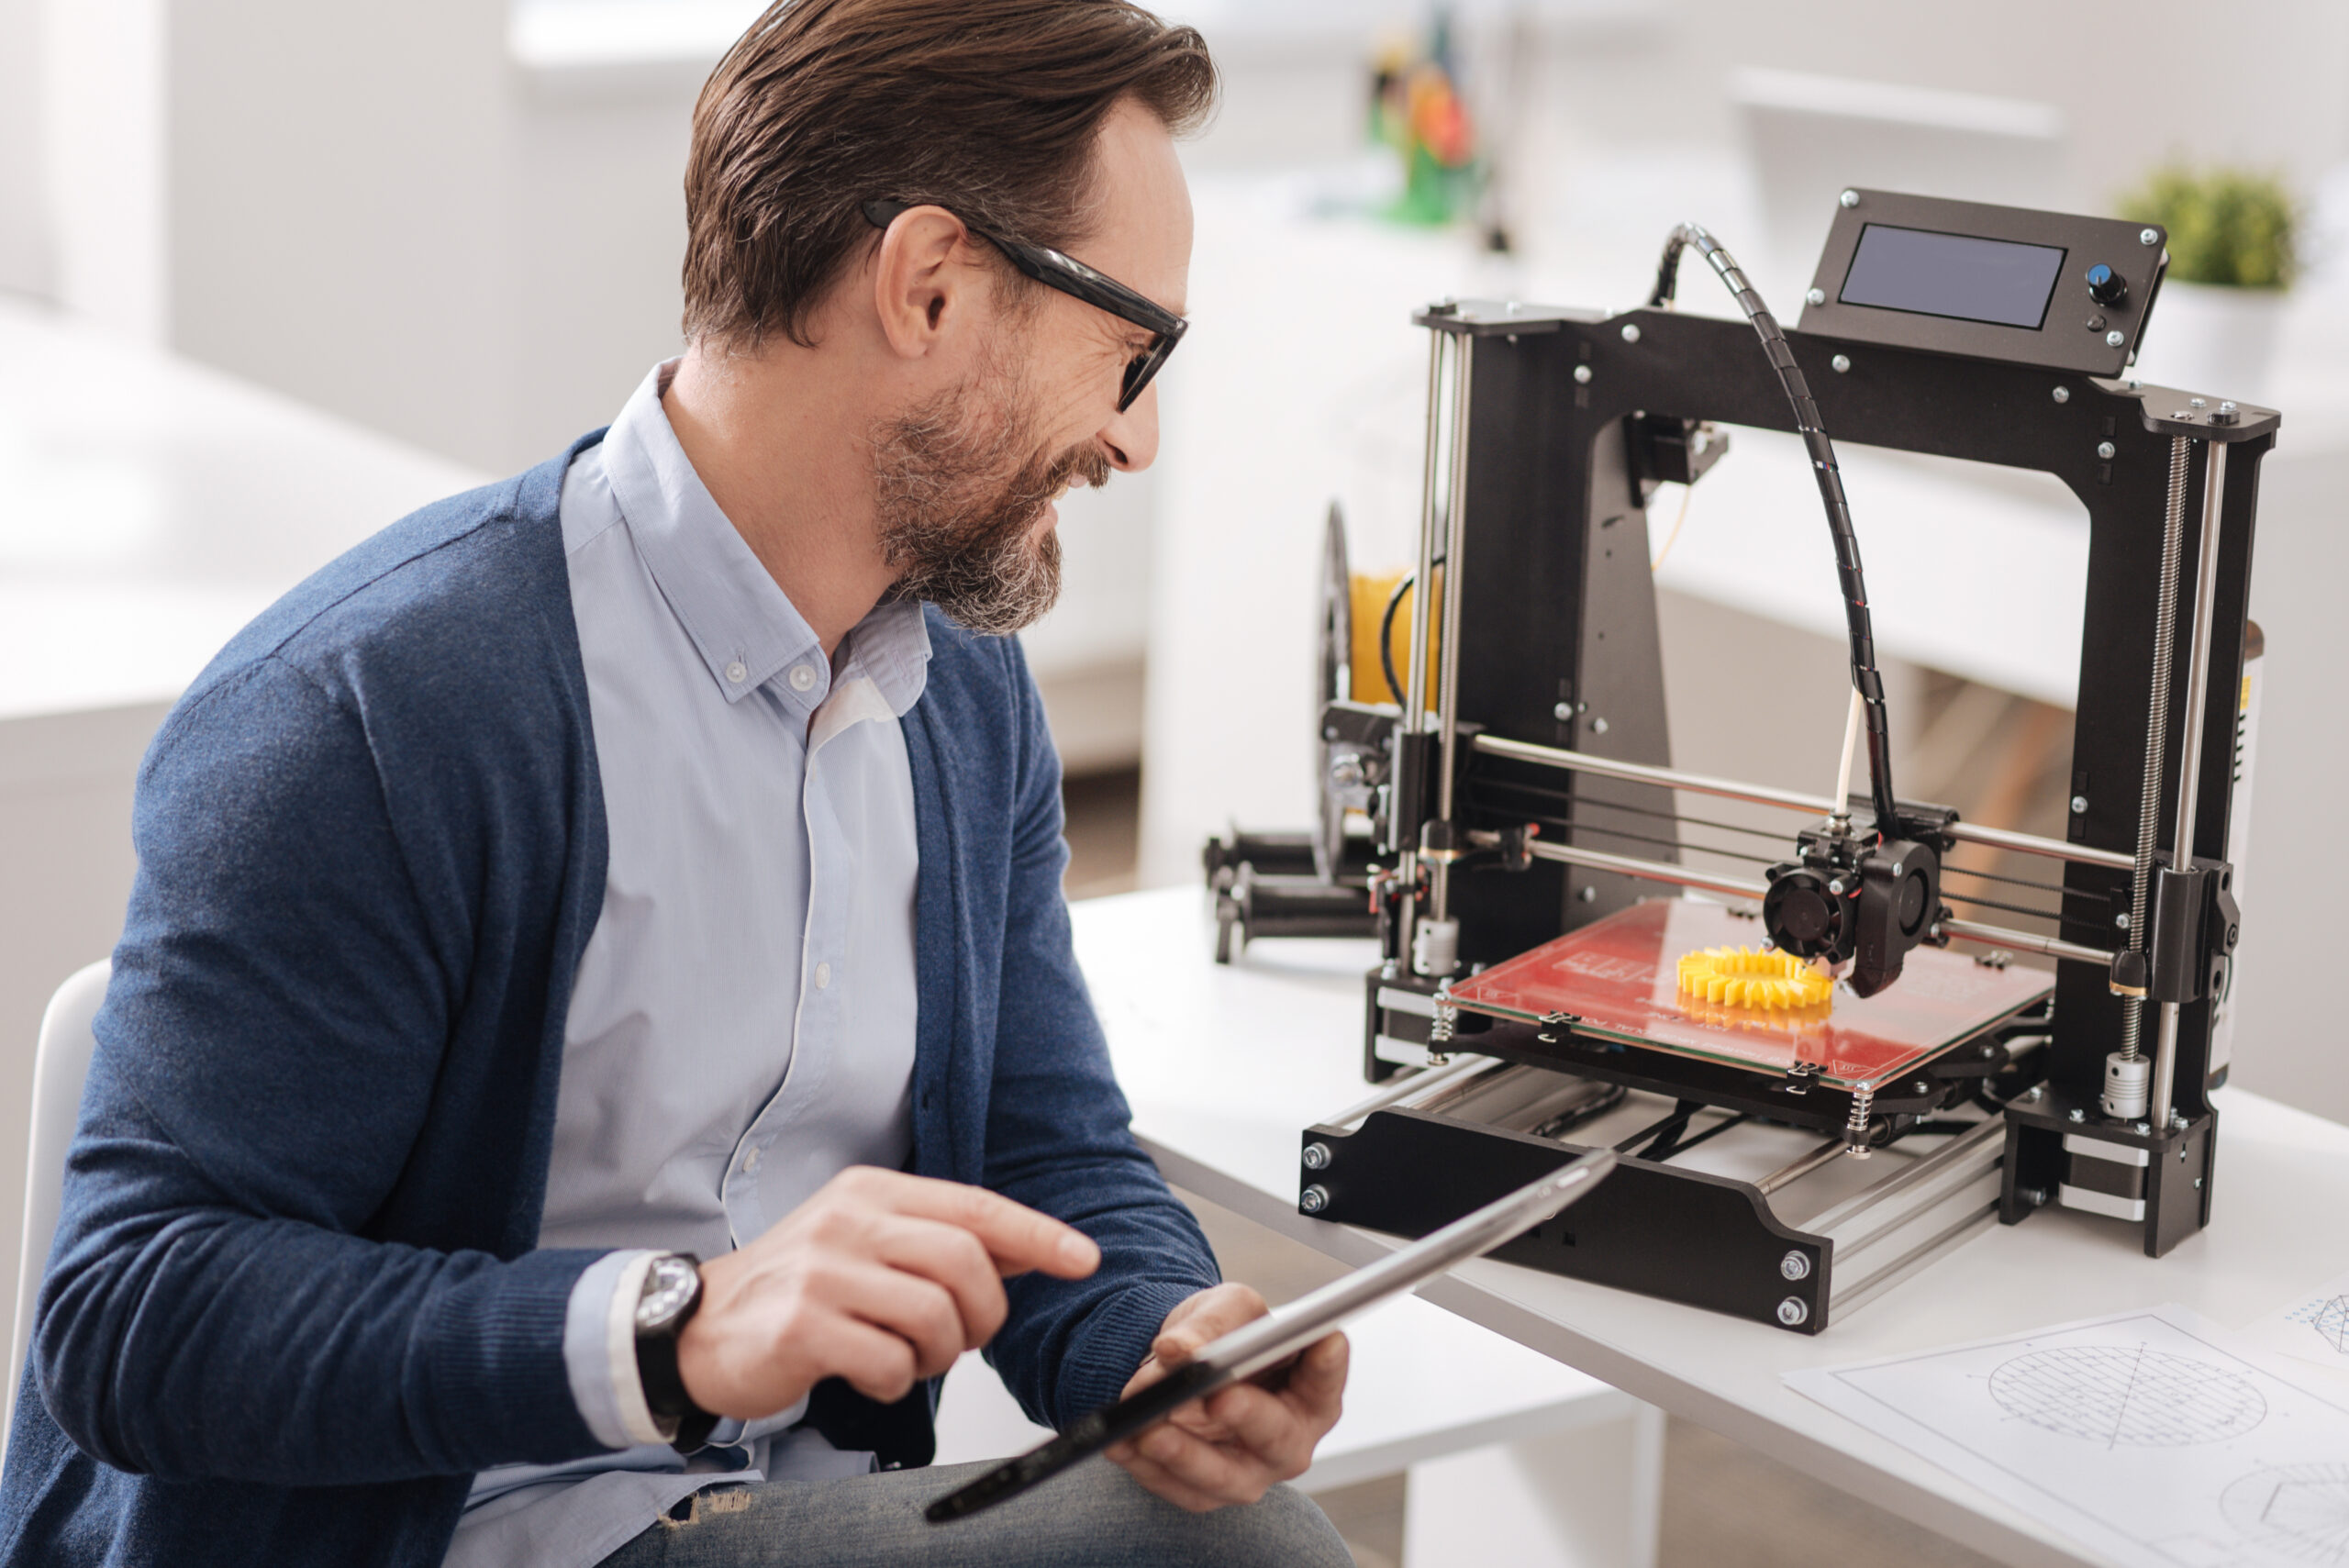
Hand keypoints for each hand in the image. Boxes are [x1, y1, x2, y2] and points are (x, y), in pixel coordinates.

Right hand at [676, 1166, 1099, 1417]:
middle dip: (983, 1314)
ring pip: (934, 1316)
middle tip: (962, 1337)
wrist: (701, 1325)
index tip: (1083, 1258)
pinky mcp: (802, 1325)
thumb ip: (943, 1241)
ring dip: (938, 1354)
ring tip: (908, 1357)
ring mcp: (822, 1271)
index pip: (976, 1207)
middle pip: (965, 1263)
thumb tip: (1032, 1248)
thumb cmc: (797, 1285)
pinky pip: (887, 1362)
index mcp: (873, 1192)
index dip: (1038, 1234)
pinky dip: (894, 1381)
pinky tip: (871, 1374)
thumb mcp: (869, 1241)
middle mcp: (849, 1221)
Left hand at [1105, 1283, 1347, 1511]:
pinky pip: (1175, 1487)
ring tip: (1152, 1429)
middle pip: (1278, 1438)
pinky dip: (1145, 1465)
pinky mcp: (1204, 1492)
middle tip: (1220, 1396)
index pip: (1327, 1379)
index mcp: (1310, 1391)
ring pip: (1222, 1476)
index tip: (1325, 1340)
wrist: (1183, 1362)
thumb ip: (1213, 1323)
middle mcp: (1288, 1440)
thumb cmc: (1226, 1336)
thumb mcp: (1227, 1309)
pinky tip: (1121, 1442)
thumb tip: (1178, 1350)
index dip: (1328, 1365)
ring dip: (1185, 1454)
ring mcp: (1248, 1473)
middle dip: (1248, 1417)